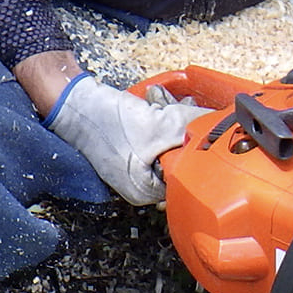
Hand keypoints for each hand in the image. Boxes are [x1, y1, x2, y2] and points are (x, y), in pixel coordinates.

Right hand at [44, 75, 206, 204]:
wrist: (71, 101)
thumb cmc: (104, 121)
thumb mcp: (158, 125)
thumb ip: (192, 126)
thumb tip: (220, 123)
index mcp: (146, 191)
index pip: (189, 177)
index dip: (199, 149)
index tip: (204, 128)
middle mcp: (142, 183)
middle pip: (181, 157)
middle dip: (184, 129)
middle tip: (180, 108)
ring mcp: (136, 164)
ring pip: (170, 141)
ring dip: (172, 118)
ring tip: (160, 103)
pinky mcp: (132, 146)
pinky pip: (157, 133)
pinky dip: (161, 117)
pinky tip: (155, 103)